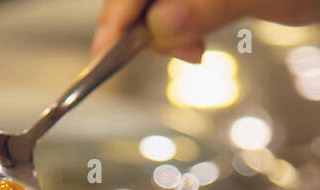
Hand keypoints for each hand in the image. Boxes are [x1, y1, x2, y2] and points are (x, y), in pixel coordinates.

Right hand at [92, 0, 319, 61]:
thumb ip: (211, 4)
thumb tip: (159, 26)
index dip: (121, 8)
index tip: (108, 46)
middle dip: (141, 20)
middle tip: (176, 55)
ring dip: (158, 29)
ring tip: (192, 53)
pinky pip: (167, 2)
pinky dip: (172, 25)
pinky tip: (190, 42)